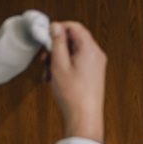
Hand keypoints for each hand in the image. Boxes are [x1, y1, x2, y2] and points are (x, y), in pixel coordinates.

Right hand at [46, 21, 106, 142]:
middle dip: (57, 48)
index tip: (47, 35)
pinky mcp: (94, 74)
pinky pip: (78, 63)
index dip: (59, 29)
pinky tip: (56, 79)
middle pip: (74, 40)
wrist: (84, 116)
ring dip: (59, 60)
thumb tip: (56, 27)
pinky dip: (66, 67)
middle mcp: (96, 55)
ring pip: (74, 53)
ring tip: (49, 73)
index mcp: (89, 49)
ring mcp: (96, 65)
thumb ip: (57, 42)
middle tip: (46, 57)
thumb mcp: (59, 64)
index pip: (75, 27)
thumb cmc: (73, 94)